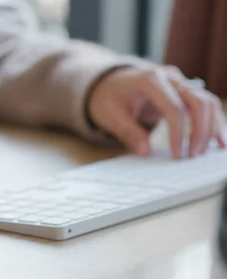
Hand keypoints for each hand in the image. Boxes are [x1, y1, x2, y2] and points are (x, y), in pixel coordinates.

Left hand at [88, 65, 226, 157]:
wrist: (109, 82)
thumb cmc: (109, 98)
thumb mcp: (111, 115)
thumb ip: (128, 132)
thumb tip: (145, 152)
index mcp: (150, 80)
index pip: (174, 107)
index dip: (179, 133)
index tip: (177, 155)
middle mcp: (170, 77)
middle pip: (198, 101)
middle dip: (200, 131)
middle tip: (193, 156)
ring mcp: (180, 82)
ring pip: (207, 102)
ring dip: (211, 127)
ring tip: (205, 151)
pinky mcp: (184, 91)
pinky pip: (205, 104)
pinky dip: (213, 121)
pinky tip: (218, 141)